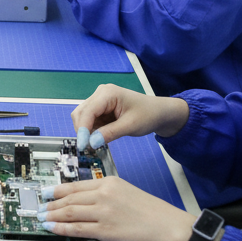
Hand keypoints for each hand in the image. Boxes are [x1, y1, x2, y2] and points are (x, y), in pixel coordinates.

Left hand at [38, 176, 195, 240]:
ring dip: (52, 216)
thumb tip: (87, 203)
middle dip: (51, 204)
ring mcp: (104, 212)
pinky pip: (77, 228)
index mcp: (109, 182)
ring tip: (42, 218)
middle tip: (40, 208)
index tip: (46, 193)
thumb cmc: (154, 213)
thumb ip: (107, 195)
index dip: (56, 190)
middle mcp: (104, 194)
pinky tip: (53, 228)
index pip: (75, 185)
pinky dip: (62, 228)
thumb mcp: (128, 192)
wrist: (170, 227)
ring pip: (70, 212)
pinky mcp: (106, 230)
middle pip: (69, 198)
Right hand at [70, 83, 189, 150]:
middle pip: (81, 113)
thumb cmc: (148, 115)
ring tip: (96, 142)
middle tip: (88, 147)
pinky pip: (90, 120)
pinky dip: (92, 130)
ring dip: (86, 130)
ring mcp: (100, 100)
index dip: (82, 129)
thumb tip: (91, 143)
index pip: (87, 111)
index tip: (82, 145)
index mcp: (107, 93)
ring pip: (83, 117)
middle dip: (82, 130)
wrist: (160, 113)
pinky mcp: (101, 108)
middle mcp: (100, 94)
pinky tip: (100, 136)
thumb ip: (110, 133)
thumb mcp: (130, 126)